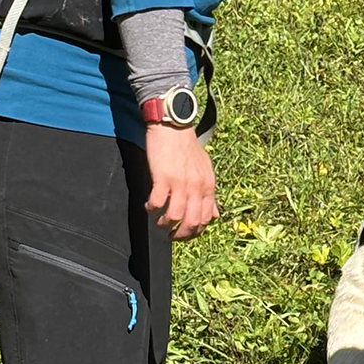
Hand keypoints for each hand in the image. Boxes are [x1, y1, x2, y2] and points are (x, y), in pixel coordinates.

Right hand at [145, 124, 216, 240]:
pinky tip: (148, 206)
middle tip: (170, 236)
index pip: (206, 219)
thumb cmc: (188, 147)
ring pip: (174, 217)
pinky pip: (157, 203)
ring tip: (159, 221)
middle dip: (180, 235)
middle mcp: (197, 187)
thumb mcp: (205, 170)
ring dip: (164, 224)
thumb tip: (214, 215)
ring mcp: (180, 183)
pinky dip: (151, 209)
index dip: (194, 232)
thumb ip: (209, 194)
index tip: (183, 234)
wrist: (174, 126)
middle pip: (191, 223)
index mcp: (208, 186)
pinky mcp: (163, 178)